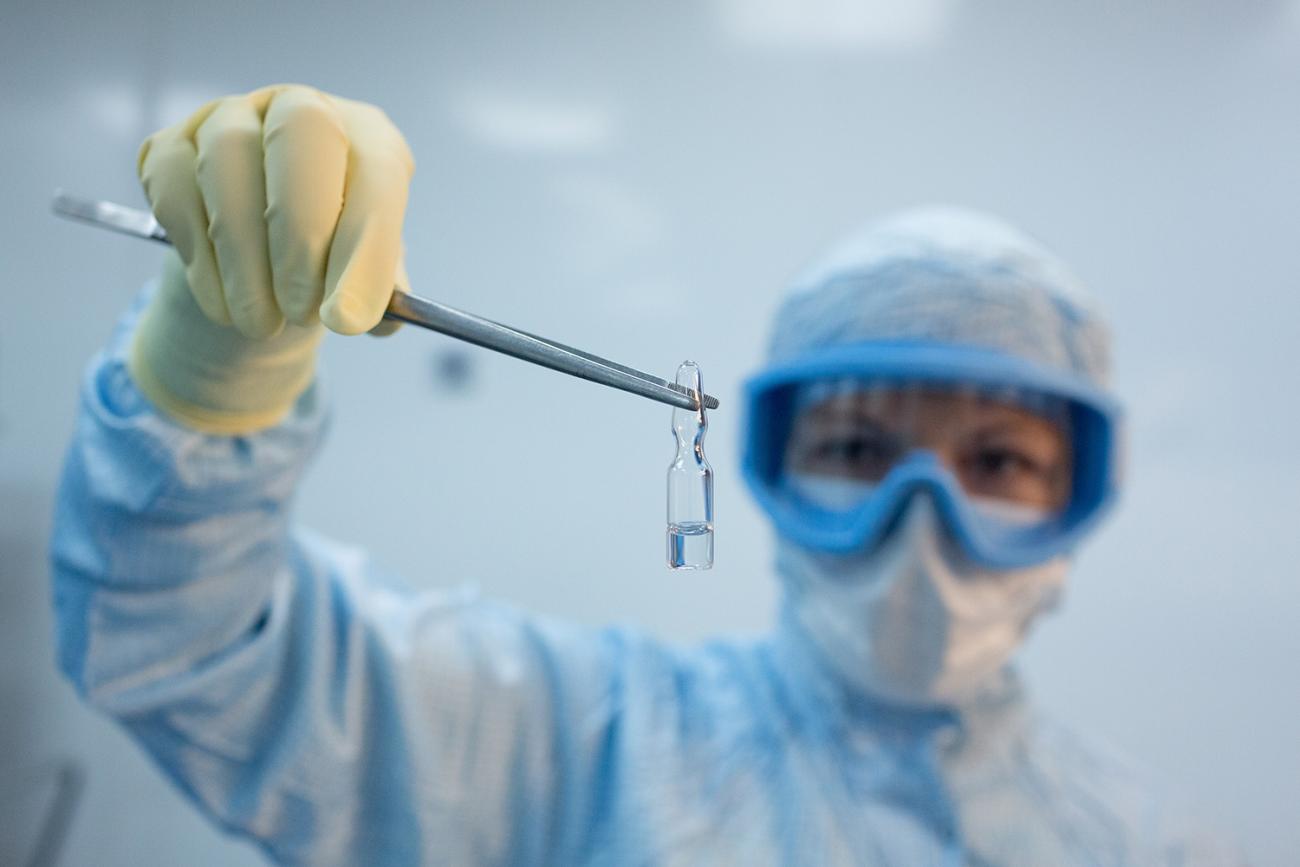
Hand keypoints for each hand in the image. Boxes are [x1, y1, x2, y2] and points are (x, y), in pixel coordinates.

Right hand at [129, 84, 414, 432]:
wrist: (267, 263)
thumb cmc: (332, 262)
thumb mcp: (366, 277)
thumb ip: (376, 294)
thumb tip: (355, 315)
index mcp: (368, 135)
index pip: (378, 174)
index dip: (364, 249)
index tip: (347, 319)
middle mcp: (301, 107)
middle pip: (301, 134)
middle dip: (300, 237)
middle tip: (301, 314)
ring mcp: (230, 118)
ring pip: (227, 161)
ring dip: (244, 258)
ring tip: (261, 324)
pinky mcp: (171, 144)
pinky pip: (174, 186)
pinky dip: (199, 257)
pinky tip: (223, 305)